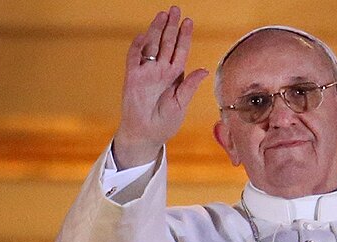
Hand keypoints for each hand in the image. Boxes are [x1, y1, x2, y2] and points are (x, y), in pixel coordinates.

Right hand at [113, 6, 208, 168]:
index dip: (185, 37)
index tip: (189, 22)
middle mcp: (161, 71)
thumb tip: (204, 70)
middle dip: (171, 26)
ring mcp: (146, 73)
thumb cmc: (165, 122)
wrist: (147, 135)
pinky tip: (143, 35)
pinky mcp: (132, 78)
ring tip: (162, 15)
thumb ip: (190, 86)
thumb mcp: (181, 104)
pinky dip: (138, 47)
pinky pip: (134, 59)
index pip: (180, 52)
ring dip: (156, 31)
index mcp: (175, 77)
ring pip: (151, 47)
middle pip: (167, 44)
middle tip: (175, 9)